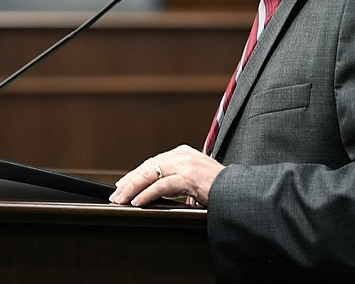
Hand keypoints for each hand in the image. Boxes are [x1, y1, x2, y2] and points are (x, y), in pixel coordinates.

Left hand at [109, 144, 224, 206]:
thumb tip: (158, 190)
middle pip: (148, 166)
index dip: (135, 174)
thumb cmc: (220, 188)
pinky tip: (137, 202)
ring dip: (132, 188)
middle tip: (116, 194)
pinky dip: (147, 194)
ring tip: (120, 199)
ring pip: (150, 174)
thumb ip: (178, 178)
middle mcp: (182, 155)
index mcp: (184, 153)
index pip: (153, 162)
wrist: (239, 191)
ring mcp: (185, 165)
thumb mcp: (197, 178)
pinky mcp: (189, 177)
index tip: (123, 184)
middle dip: (129, 181)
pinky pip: (161, 186)